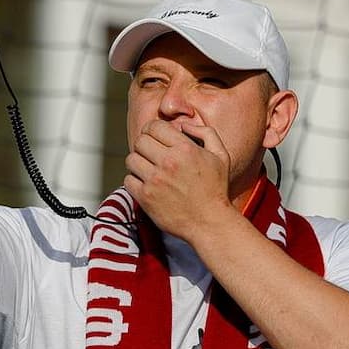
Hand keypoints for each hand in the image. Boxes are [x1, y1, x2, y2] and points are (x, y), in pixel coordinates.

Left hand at [125, 118, 233, 239]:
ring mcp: (155, 180)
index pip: (154, 127)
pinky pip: (128, 180)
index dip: (152, 130)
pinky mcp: (146, 197)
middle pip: (140, 141)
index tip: (155, 138)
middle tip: (152, 155)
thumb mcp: (220, 155)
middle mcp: (168, 162)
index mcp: (185, 149)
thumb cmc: (215, 189)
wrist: (210, 223)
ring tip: (149, 170)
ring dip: (138, 163)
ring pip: (131, 159)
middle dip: (145, 146)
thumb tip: (183, 125)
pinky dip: (135, 181)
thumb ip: (205, 132)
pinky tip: (147, 185)